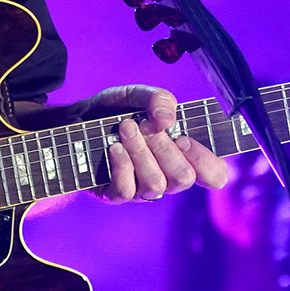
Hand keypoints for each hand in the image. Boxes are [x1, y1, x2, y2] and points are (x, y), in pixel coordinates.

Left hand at [86, 85, 229, 202]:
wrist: (75, 119)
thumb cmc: (114, 110)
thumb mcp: (136, 95)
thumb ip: (157, 99)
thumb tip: (168, 119)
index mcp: (182, 155)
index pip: (214, 175)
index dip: (206, 160)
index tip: (184, 137)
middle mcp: (166, 176)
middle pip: (183, 178)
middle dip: (164, 147)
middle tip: (145, 125)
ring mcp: (141, 189)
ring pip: (155, 184)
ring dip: (140, 152)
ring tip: (125, 128)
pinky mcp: (115, 195)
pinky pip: (127, 191)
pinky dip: (121, 165)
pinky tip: (113, 147)